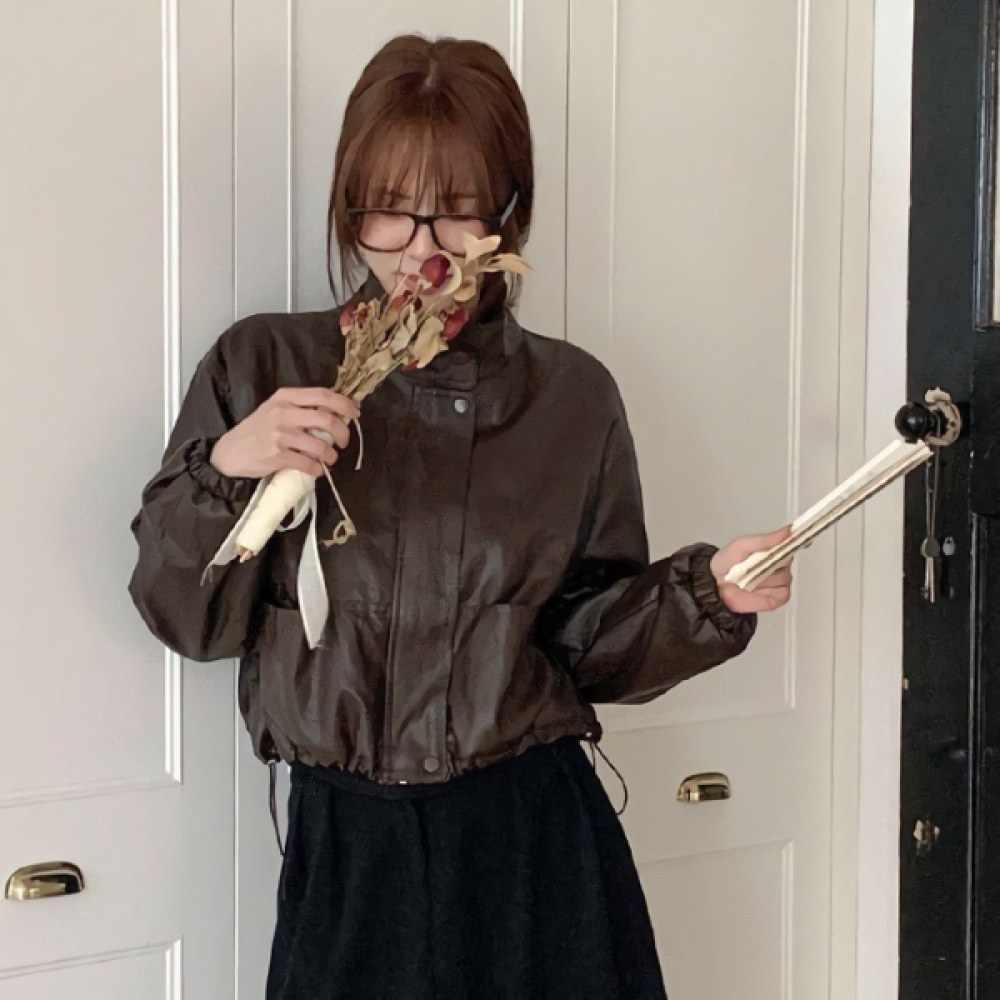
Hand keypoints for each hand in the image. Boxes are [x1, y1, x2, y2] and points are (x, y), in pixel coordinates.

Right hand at [210, 387, 359, 479]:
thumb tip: (336, 414)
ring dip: (331, 455)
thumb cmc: (258, 430)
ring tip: (330, 459)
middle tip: (344, 442)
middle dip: (343, 433)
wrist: (230, 452)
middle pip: (326, 419)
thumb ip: (301, 408)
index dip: (344, 404)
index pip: (323, 395)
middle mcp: (283, 412)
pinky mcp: (277, 456)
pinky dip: (317, 469)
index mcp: (285, 397)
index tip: (355, 414)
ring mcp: (280, 435)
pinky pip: (308, 463)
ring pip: (320, 445)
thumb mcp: (276, 409)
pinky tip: (317, 470)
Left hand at [709, 526, 793, 614]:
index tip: (776, 547)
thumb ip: (766, 539)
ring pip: (784, 578)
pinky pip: (783, 593)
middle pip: (787, 563)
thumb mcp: (743, 544)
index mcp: (773, 550)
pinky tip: (755, 590)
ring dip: (765, 579)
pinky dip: (769, 592)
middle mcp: (780, 566)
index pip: (790, 545)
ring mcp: (780, 582)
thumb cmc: (727, 562)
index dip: (786, 546)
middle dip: (769, 564)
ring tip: (748, 579)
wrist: (715, 583)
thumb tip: (789, 530)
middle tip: (751, 566)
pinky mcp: (778, 598)